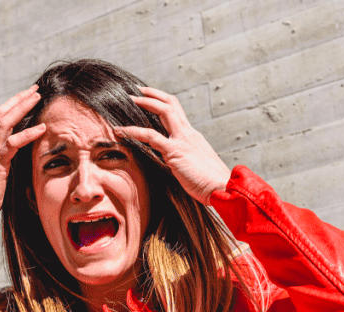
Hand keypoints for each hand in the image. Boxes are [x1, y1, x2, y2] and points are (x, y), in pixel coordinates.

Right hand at [0, 86, 46, 239]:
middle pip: (2, 114)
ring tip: (37, 98)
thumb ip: (5, 164)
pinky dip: (28, 134)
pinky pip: (12, 144)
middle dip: (18, 99)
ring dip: (22, 107)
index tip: (27, 97)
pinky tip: (41, 128)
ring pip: (5, 122)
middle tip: (35, 89)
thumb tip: (19, 160)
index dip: (12, 106)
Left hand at [114, 87, 230, 204]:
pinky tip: (120, 131)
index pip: (177, 111)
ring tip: (128, 99)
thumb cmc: (212, 184)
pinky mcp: (175, 152)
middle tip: (137, 90)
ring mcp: (182, 140)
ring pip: (163, 111)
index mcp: (193, 136)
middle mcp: (188, 134)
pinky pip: (150, 136)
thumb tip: (177, 166)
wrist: (224, 188)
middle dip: (153, 94)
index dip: (162, 102)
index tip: (149, 98)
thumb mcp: (197, 167)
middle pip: (171, 104)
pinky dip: (133, 131)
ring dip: (145, 103)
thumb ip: (186, 161)